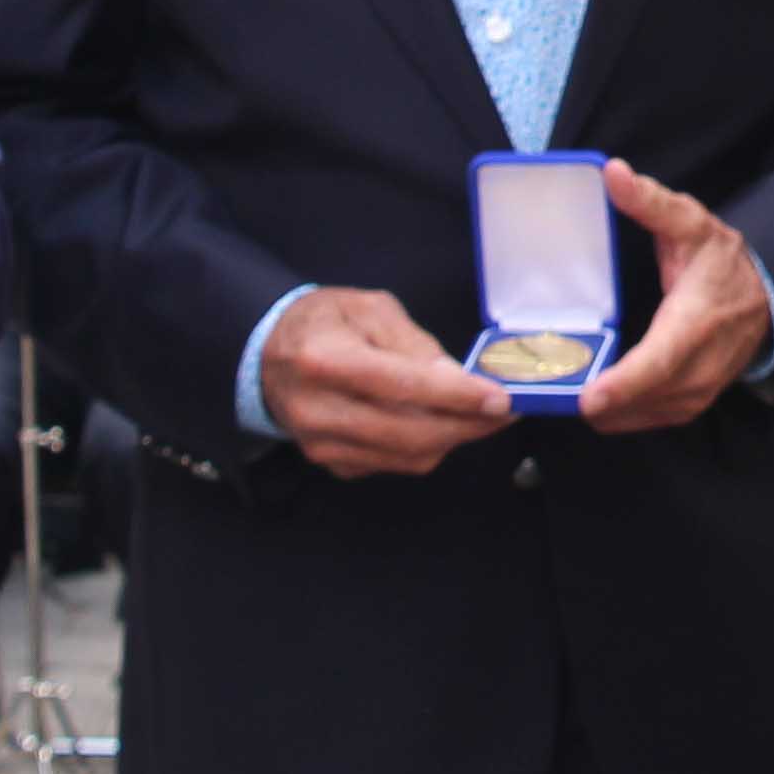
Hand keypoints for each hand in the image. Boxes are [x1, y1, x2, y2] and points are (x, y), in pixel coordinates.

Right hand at [262, 286, 513, 477]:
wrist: (269, 355)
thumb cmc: (323, 324)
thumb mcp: (369, 308)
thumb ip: (413, 342)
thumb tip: (455, 377)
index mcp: (322, 360)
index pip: (399, 385)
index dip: (456, 396)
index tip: (499, 398)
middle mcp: (317, 410)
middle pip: (408, 433)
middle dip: (467, 425)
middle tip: (504, 411)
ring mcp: (322, 444)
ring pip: (407, 457)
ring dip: (453, 439)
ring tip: (481, 416)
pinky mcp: (332, 463)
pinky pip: (394, 464)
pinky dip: (427, 448)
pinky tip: (441, 424)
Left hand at [584, 156, 773, 432]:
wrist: (769, 298)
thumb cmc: (721, 261)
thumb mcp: (690, 223)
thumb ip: (651, 202)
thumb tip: (613, 173)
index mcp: (695, 322)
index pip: (658, 362)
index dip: (623, 383)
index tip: (589, 398)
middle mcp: (700, 366)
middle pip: (645, 397)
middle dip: (599, 401)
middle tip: (549, 389)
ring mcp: (699, 391)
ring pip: (645, 415)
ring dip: (607, 411)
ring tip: (563, 393)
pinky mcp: (693, 404)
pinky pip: (651, 420)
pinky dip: (622, 416)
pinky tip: (595, 403)